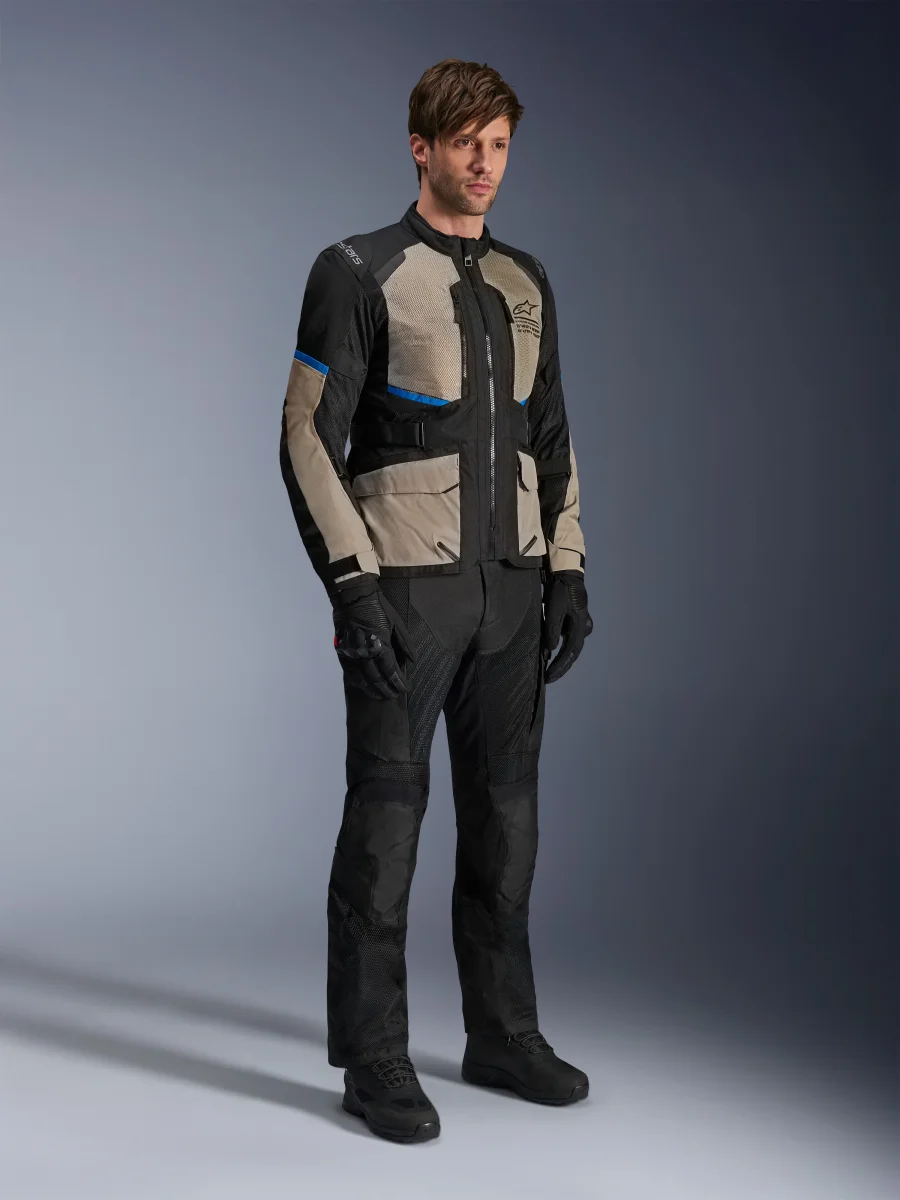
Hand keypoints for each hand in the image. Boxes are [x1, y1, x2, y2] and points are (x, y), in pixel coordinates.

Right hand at [331, 576, 415, 699]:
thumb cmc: (379, 608)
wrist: (353, 596)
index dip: (399, 682)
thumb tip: (412, 662)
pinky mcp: (341, 651)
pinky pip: (349, 672)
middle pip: (376, 678)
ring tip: (380, 696)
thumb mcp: (397, 624)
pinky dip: (358, 681)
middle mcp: (364, 652)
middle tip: (394, 696)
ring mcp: (351, 653)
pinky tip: (364, 686)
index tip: (405, 689)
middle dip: (387, 689)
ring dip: (372, 689)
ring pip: (362, 678)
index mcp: (380, 645)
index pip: (391, 670)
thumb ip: (405, 645)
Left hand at [542, 570, 592, 683]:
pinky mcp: (578, 621)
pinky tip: (550, 652)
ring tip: (548, 668)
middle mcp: (584, 628)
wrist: (567, 574)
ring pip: (571, 646)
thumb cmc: (560, 591)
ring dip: (561, 658)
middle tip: (548, 678)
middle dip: (560, 666)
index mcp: (580, 626)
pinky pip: (569, 638)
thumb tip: (550, 650)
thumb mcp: (553, 609)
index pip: (570, 653)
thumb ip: (552, 630)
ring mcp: (583, 624)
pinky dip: (561, 647)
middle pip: (572, 653)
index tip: (549, 677)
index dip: (559, 667)